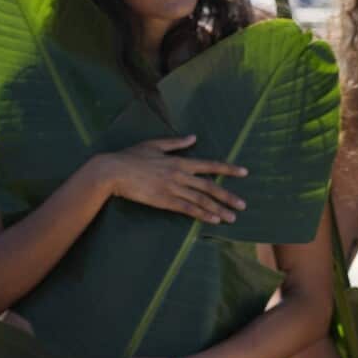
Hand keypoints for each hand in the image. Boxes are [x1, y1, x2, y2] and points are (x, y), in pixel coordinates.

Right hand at [94, 135, 246, 223]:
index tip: (244, 172)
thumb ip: (176, 143)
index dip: (228, 169)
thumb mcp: (155, 144)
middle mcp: (180, 175)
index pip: (210, 166)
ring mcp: (172, 189)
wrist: (112, 171)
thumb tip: (193, 137)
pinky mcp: (163, 201)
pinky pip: (187, 209)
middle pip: (210, 186)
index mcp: (180, 161)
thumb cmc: (131, 156)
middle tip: (243, 205)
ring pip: (201, 200)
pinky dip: (201, 214)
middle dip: (228, 196)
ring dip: (218, 209)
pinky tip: (213, 220)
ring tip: (232, 217)